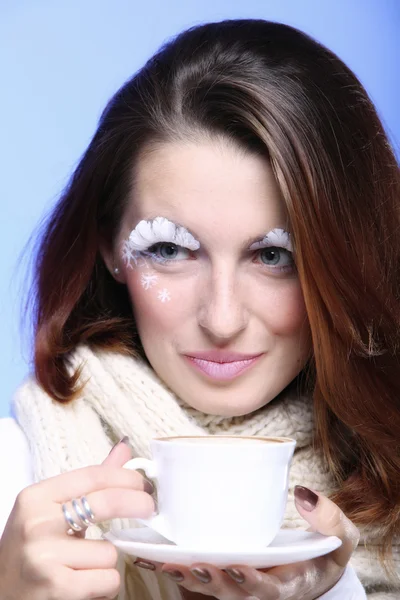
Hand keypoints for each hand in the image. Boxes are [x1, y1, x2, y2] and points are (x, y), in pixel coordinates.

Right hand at [0, 438, 154, 599]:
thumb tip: (124, 449)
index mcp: (36, 497)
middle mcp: (37, 523)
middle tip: (149, 508)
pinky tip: (85, 584)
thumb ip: (89, 482)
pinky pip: (107, 578)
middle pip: (106, 502)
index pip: (93, 476)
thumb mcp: (51, 510)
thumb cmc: (33, 550)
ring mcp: (45, 556)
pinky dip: (104, 585)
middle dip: (138, 503)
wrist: (3, 596)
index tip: (144, 484)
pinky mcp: (57, 587)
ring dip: (106, 561)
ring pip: (109, 551)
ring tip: (84, 566)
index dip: (126, 477)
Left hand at [135, 486, 359, 599]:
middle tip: (192, 565)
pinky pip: (197, 573)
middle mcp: (257, 588)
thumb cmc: (323, 554)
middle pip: (229, 592)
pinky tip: (151, 554)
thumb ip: (332, 521)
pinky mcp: (223, 570)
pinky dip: (175, 566)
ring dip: (186, 576)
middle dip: (210, 581)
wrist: (311, 569)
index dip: (251, 582)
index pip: (267, 590)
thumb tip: (304, 495)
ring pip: (208, 586)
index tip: (238, 567)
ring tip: (164, 561)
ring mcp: (238, 582)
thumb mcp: (340, 541)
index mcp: (286, 586)